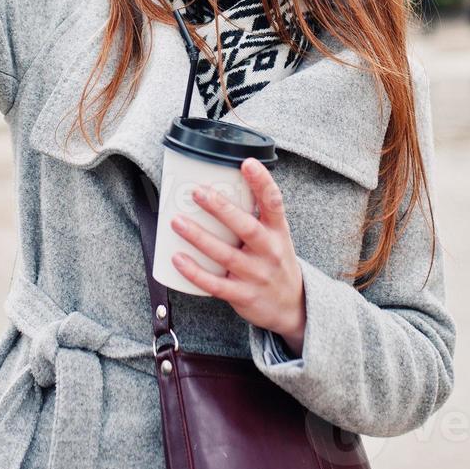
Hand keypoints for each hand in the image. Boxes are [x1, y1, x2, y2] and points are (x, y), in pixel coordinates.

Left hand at [170, 158, 306, 355]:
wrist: (292, 305)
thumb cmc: (276, 261)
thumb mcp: (276, 235)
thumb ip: (255, 213)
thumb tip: (221, 182)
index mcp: (278, 231)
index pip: (274, 202)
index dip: (262, 182)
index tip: (247, 163)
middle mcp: (270, 251)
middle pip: (246, 227)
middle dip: (221, 209)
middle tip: (197, 192)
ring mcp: (257, 274)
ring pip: (225, 255)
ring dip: (199, 238)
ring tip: (177, 222)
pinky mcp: (244, 295)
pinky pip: (215, 285)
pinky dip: (195, 272)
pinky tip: (178, 259)